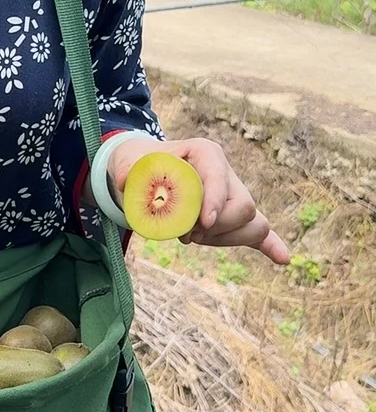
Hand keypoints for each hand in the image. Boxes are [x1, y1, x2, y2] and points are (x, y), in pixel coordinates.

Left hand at [108, 135, 290, 265]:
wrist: (145, 171)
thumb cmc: (141, 164)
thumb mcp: (130, 162)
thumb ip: (129, 170)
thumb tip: (129, 182)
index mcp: (205, 152)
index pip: (219, 176)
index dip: (215, 200)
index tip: (203, 222)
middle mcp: (225, 172)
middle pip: (242, 205)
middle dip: (218, 227)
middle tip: (185, 233)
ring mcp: (233, 195)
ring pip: (252, 222)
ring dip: (225, 239)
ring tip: (192, 237)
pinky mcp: (233, 216)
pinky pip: (258, 232)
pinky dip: (269, 245)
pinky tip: (282, 259)